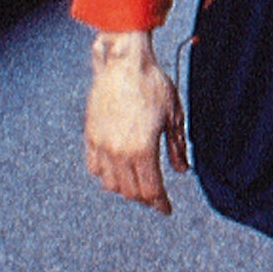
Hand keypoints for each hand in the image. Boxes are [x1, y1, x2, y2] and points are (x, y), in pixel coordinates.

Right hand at [83, 30, 187, 214]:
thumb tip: (182, 169)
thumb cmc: (153, 85)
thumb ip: (176, 146)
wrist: (124, 62)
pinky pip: (94, 167)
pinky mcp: (90, 135)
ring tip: (137, 185)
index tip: (166, 209)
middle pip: (130, 191)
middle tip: (155, 198)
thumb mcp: (174, 116)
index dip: (160, 203)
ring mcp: (101, 145)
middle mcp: (119, 152)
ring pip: (110, 183)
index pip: (151, 190)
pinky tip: (117, 172)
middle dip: (145, 198)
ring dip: (125, 189)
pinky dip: (106, 175)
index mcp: (142, 149)